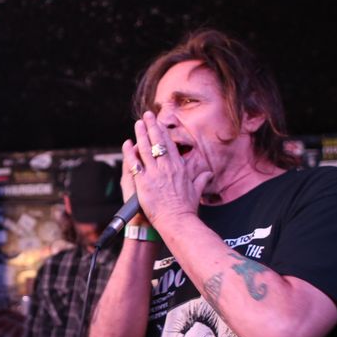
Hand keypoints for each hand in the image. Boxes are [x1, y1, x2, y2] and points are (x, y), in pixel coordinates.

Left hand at [130, 111, 212, 227]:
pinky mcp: (143, 182)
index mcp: (179, 168)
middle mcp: (167, 167)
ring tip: (137, 124)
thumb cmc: (187, 209)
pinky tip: (127, 144)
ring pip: (146, 149)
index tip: (159, 123)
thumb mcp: (196, 191)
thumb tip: (209, 173)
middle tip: (147, 115)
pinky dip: (130, 153)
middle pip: (158, 142)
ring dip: (141, 134)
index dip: (163, 132)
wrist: (177, 221)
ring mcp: (154, 174)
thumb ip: (201, 179)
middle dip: (152, 126)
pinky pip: (134, 164)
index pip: (170, 145)